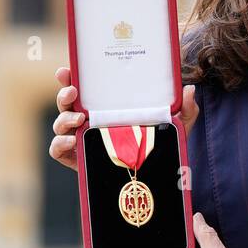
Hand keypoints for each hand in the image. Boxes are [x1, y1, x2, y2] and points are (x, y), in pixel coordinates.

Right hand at [49, 66, 199, 172]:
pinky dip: (59, 143)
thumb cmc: (162, 145)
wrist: (157, 178)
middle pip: (67, 103)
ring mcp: (82, 141)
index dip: (71, 78)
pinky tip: (72, 140)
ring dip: (63, 119)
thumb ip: (186, 109)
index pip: (85, 88)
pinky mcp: (77, 160)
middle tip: (73, 92)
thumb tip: (189, 90)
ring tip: (78, 119)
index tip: (68, 70)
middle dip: (64, 93)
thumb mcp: (177, 126)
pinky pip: (58, 150)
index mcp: (106, 107)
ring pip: (60, 124)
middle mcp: (90, 121)